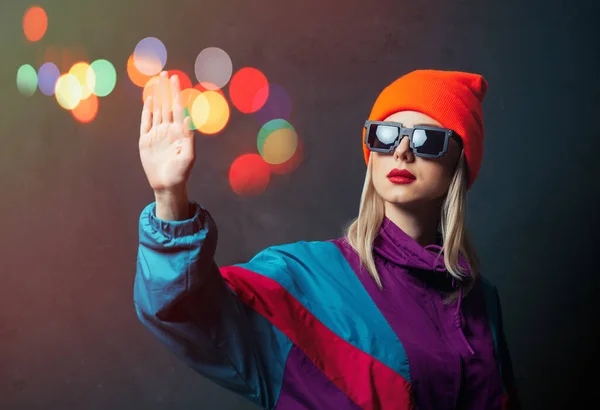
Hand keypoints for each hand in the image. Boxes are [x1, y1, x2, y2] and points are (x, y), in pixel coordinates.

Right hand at [139, 71, 194, 193]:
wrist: (167, 185)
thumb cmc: (181, 173)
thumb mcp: (188, 156)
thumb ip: (188, 137)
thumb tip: (187, 118)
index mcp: (179, 131)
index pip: (177, 107)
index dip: (176, 93)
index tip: (176, 79)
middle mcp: (168, 130)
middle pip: (166, 104)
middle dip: (166, 89)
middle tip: (166, 73)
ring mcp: (157, 134)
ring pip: (157, 110)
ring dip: (157, 95)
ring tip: (157, 81)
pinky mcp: (146, 140)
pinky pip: (146, 122)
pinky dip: (147, 111)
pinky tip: (149, 100)